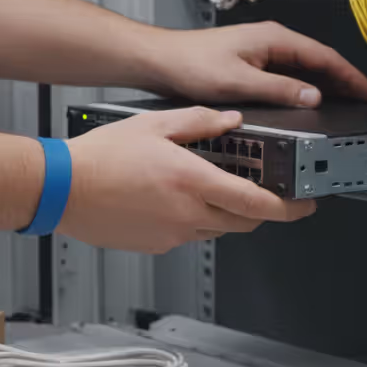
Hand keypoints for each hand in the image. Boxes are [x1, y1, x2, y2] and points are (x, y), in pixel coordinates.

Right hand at [60, 107, 315, 253]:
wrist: (62, 188)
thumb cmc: (99, 158)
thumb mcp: (154, 125)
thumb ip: (200, 121)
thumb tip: (230, 120)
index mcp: (192, 181)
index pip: (256, 203)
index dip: (289, 208)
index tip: (304, 204)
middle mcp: (187, 214)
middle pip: (244, 222)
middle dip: (261, 211)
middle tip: (266, 195)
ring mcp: (172, 235)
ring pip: (217, 230)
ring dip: (225, 214)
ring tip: (207, 189)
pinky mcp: (156, 246)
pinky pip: (188, 236)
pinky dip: (193, 221)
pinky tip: (172, 201)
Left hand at [140, 22, 366, 107]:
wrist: (161, 61)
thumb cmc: (190, 63)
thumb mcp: (239, 82)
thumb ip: (279, 89)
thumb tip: (312, 96)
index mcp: (274, 38)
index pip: (325, 57)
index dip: (351, 76)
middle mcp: (271, 41)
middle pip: (319, 62)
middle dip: (344, 81)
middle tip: (365, 102)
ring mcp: (262, 53)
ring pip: (304, 70)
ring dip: (325, 86)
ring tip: (344, 105)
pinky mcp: (252, 64)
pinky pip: (288, 76)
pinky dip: (303, 89)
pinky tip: (307, 103)